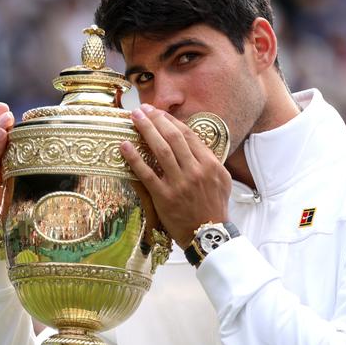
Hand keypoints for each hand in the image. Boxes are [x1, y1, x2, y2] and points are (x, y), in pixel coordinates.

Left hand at [120, 104, 231, 247]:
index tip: (159, 113)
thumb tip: (194, 142)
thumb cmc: (214, 208)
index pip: (188, 135)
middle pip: (173, 138)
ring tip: (134, 118)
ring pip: (160, 151)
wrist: (209, 235)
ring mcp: (179, 184)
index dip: (171, 121)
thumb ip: (209, 160)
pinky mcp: (164, 197)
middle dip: (156, 120)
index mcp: (209, 164)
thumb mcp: (221, 180)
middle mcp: (195, 171)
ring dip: (146, 131)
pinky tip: (124, 146)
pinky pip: (146, 174)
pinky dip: (134, 158)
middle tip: (142, 109)